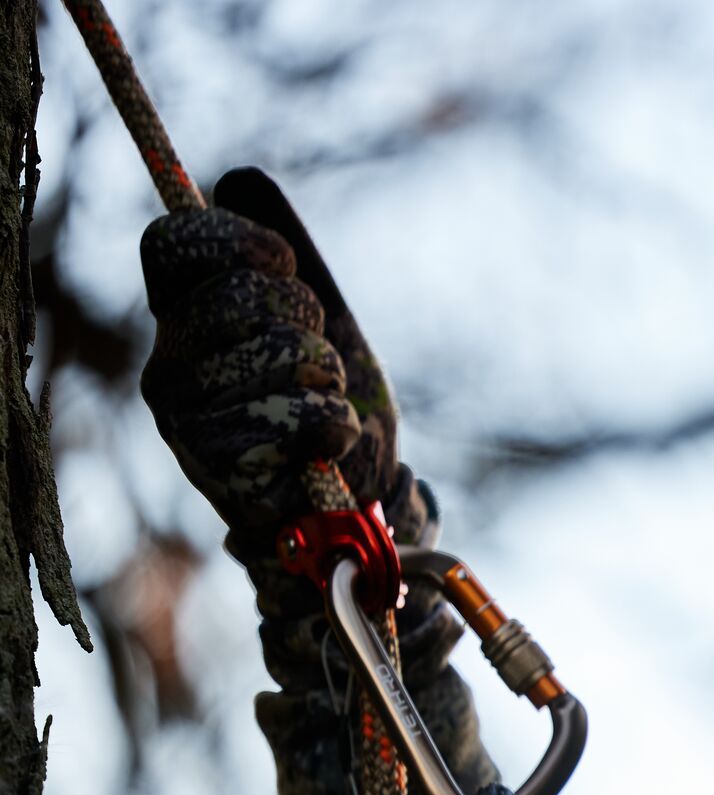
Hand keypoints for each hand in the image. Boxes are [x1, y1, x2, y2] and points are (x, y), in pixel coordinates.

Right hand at [140, 168, 431, 687]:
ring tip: (321, 407)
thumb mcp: (321, 316)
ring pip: (282, 351)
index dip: (242, 243)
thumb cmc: (334, 408)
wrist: (355, 507)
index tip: (286, 268)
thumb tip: (241, 178)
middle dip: (306, 320)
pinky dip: (334, 425)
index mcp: (183, 319)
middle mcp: (168, 366)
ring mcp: (188, 420)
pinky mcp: (221, 469)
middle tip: (312, 364)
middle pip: (244, 291)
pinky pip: (299, 415)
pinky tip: (326, 444)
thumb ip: (281, 249)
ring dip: (326, 378)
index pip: (176, 241)